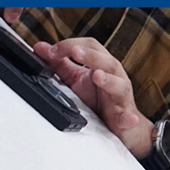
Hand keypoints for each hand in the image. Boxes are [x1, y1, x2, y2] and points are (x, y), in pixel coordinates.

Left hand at [31, 38, 152, 156]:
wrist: (118, 124)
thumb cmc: (98, 99)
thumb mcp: (75, 78)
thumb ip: (59, 63)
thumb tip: (40, 48)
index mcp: (102, 65)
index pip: (91, 46)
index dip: (71, 45)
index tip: (52, 51)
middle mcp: (115, 77)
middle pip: (107, 62)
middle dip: (91, 56)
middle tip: (75, 53)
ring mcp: (121, 97)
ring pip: (119, 85)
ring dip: (109, 80)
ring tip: (98, 76)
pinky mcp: (124, 117)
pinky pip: (128, 117)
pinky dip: (129, 118)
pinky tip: (129, 118)